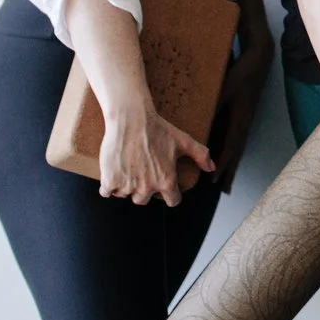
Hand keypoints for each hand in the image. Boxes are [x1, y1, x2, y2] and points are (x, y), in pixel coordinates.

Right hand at [97, 94, 215, 208]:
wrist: (131, 119)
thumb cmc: (158, 129)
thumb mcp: (184, 141)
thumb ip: (201, 155)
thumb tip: (211, 168)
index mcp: (166, 181)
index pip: (172, 201)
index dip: (170, 194)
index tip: (165, 188)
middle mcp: (147, 188)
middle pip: (144, 200)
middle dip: (144, 189)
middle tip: (142, 172)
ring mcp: (127, 186)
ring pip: (125, 195)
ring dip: (126, 186)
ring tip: (128, 168)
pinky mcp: (110, 181)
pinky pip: (107, 192)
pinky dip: (109, 185)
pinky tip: (113, 173)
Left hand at [208, 39, 272, 194]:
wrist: (259, 60)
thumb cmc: (241, 73)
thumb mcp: (224, 89)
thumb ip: (214, 105)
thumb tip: (201, 122)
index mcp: (240, 119)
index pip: (230, 148)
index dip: (222, 165)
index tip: (214, 180)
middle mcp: (245, 123)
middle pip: (237, 153)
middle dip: (231, 171)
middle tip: (225, 190)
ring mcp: (246, 120)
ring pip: (238, 147)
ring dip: (232, 163)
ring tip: (227, 178)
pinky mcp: (245, 115)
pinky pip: (238, 138)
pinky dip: (232, 151)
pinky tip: (228, 154)